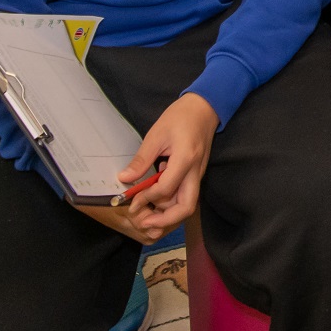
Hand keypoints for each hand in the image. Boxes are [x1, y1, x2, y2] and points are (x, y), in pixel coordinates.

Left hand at [77, 93, 217, 242]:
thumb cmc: (180, 117)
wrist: (205, 108)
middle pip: (186, 207)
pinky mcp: (196, 175)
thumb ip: (141, 160)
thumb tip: (124, 179)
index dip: (147, 198)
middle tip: (144, 223)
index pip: (166, 189)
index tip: (132, 200)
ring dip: (167, 215)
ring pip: (186, 205)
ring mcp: (197, 175)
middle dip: (164, 221)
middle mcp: (195, 172)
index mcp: (185, 160)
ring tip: (146, 216)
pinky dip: (171, 206)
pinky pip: (185, 197)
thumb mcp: (156, 134)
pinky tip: (155, 203)